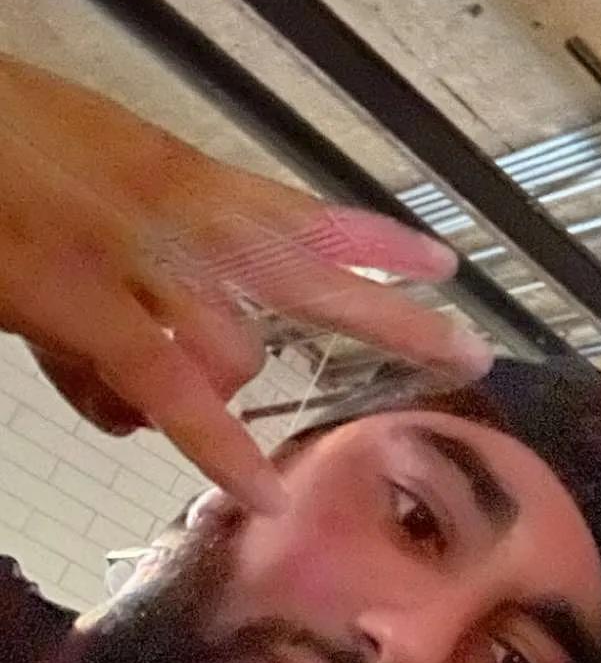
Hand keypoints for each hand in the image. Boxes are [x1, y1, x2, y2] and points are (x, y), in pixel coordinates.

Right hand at [0, 56, 489, 512]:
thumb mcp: (70, 181)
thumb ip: (116, 275)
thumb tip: (126, 388)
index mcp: (168, 171)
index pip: (292, 209)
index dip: (367, 241)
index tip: (441, 262)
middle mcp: (169, 207)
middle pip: (308, 270)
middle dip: (388, 315)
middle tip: (467, 352)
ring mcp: (131, 251)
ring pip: (234, 343)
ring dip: (221, 397)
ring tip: (216, 436)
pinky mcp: (80, 298)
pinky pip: (168, 381)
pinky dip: (216, 442)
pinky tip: (263, 490)